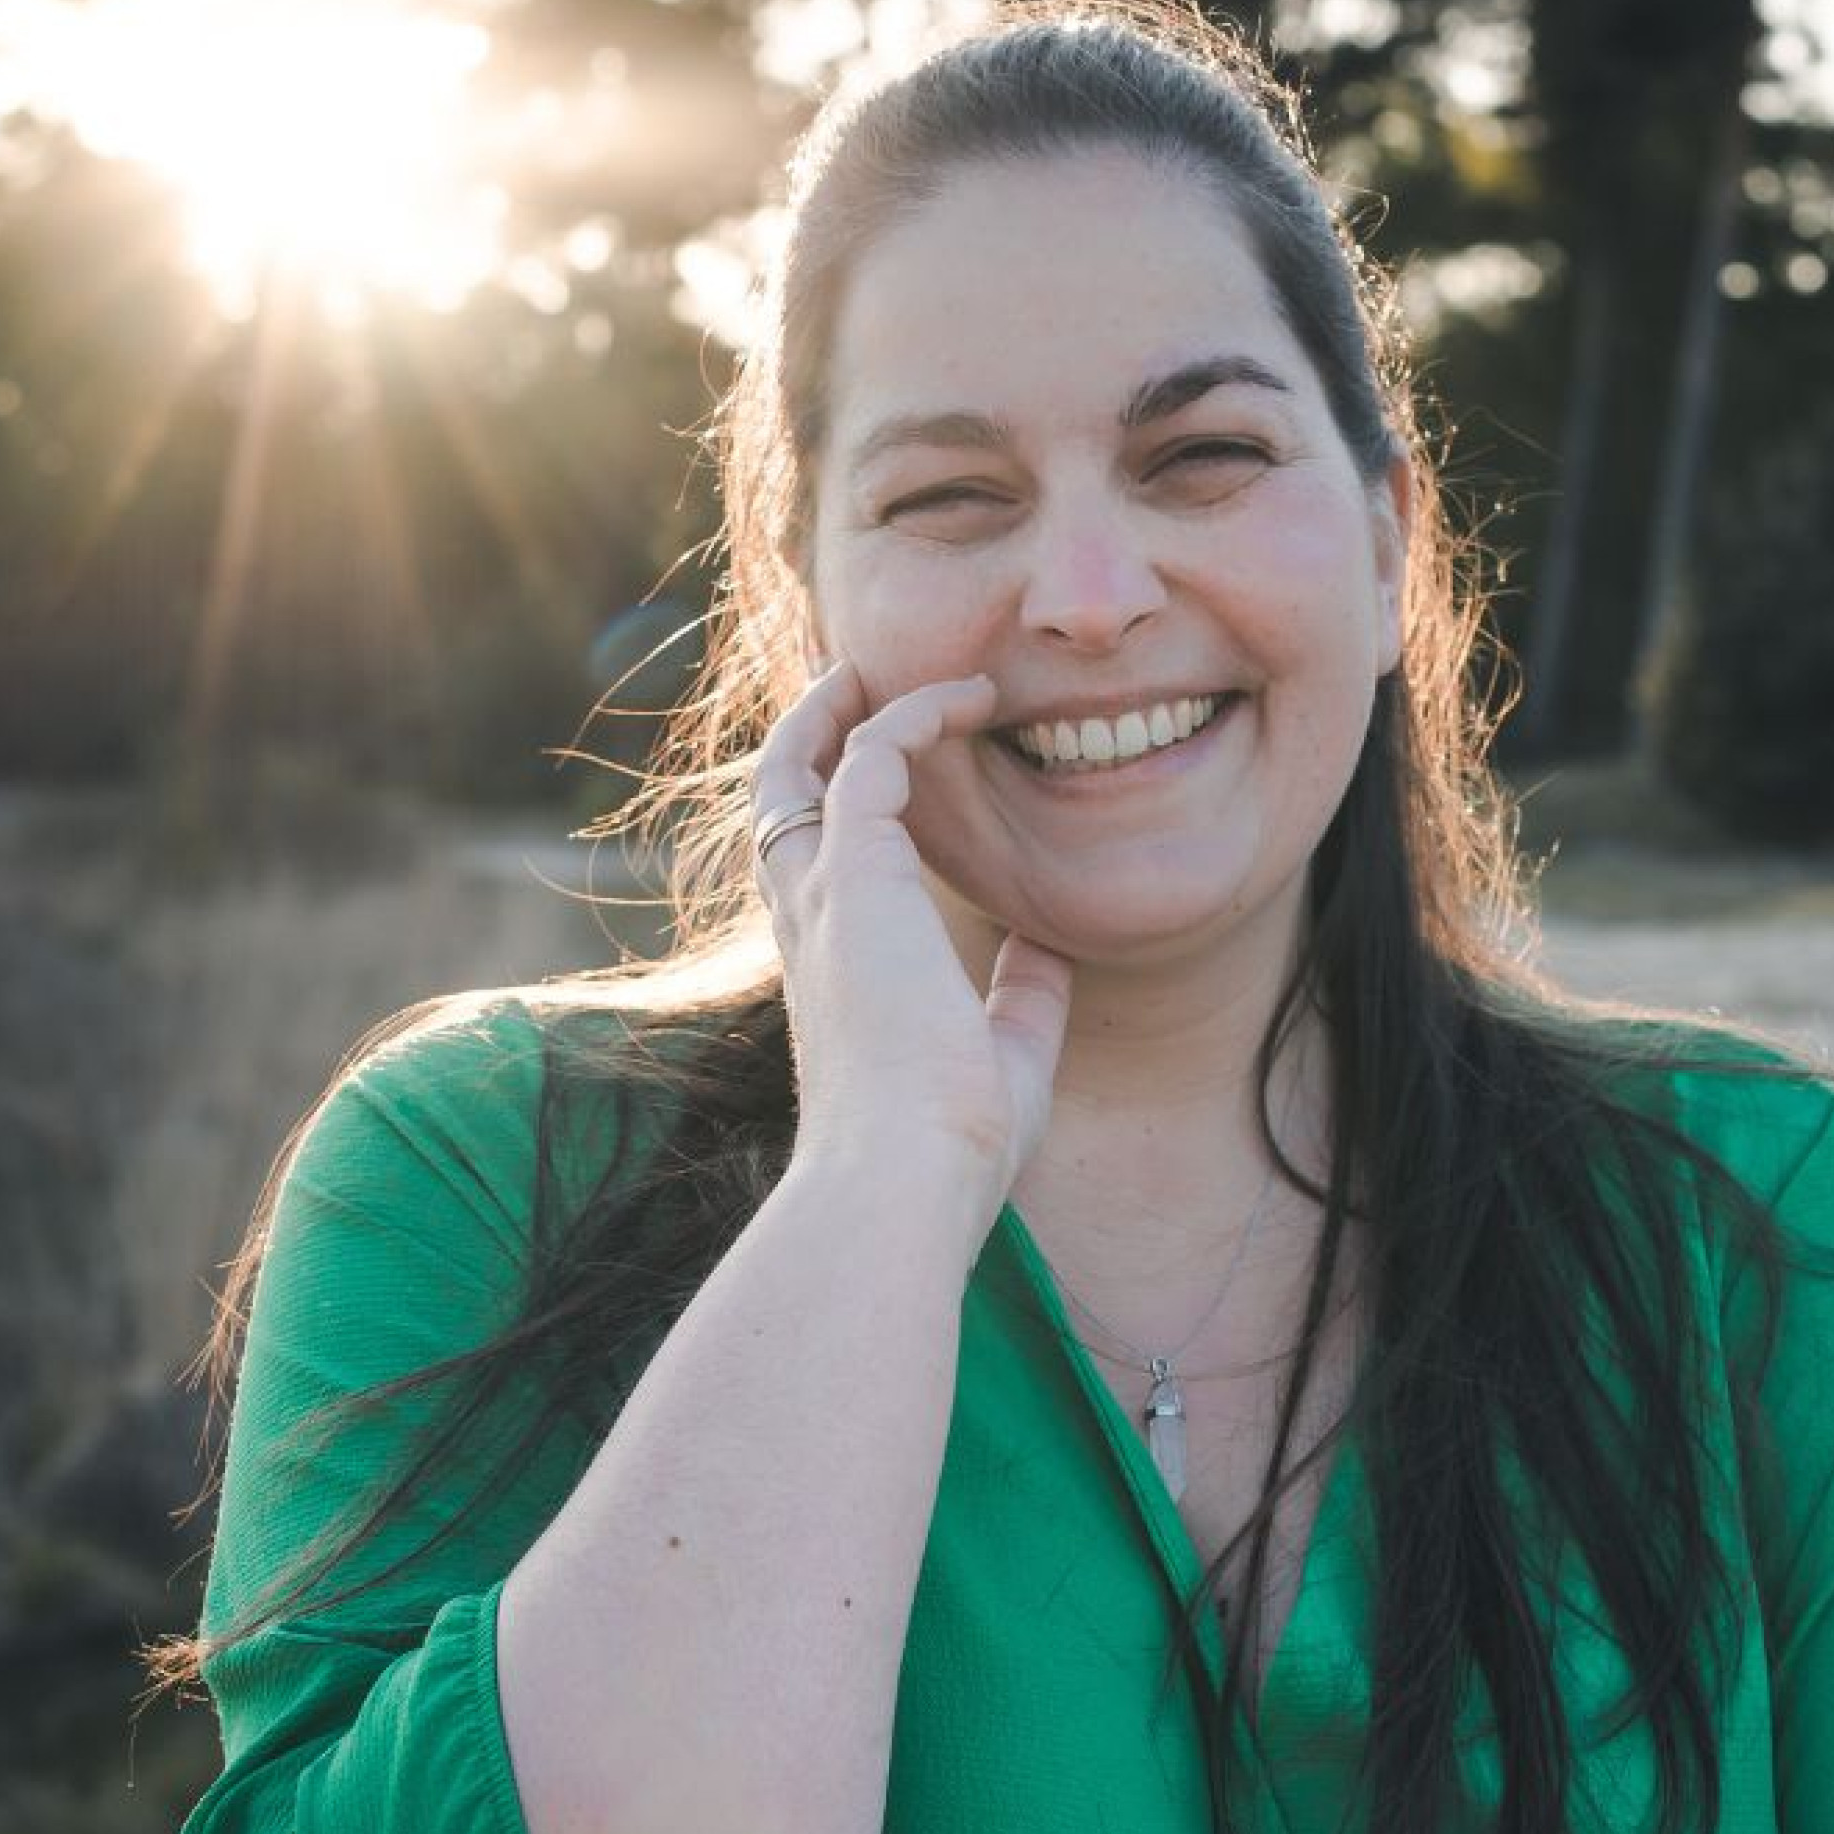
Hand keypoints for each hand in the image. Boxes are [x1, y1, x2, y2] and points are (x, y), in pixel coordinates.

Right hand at [752, 661, 1073, 1209]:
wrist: (906, 1175)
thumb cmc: (951, 1146)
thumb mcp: (1005, 1059)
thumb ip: (1022, 1000)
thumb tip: (1052, 950)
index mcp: (836, 972)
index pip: (816, 866)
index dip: (840, 807)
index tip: (894, 766)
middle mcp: (811, 925)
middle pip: (781, 797)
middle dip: (814, 730)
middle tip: (859, 680)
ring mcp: (823, 896)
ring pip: (804, 761)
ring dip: (847, 702)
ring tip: (892, 658)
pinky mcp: (855, 872)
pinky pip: (875, 756)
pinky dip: (915, 714)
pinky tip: (971, 700)